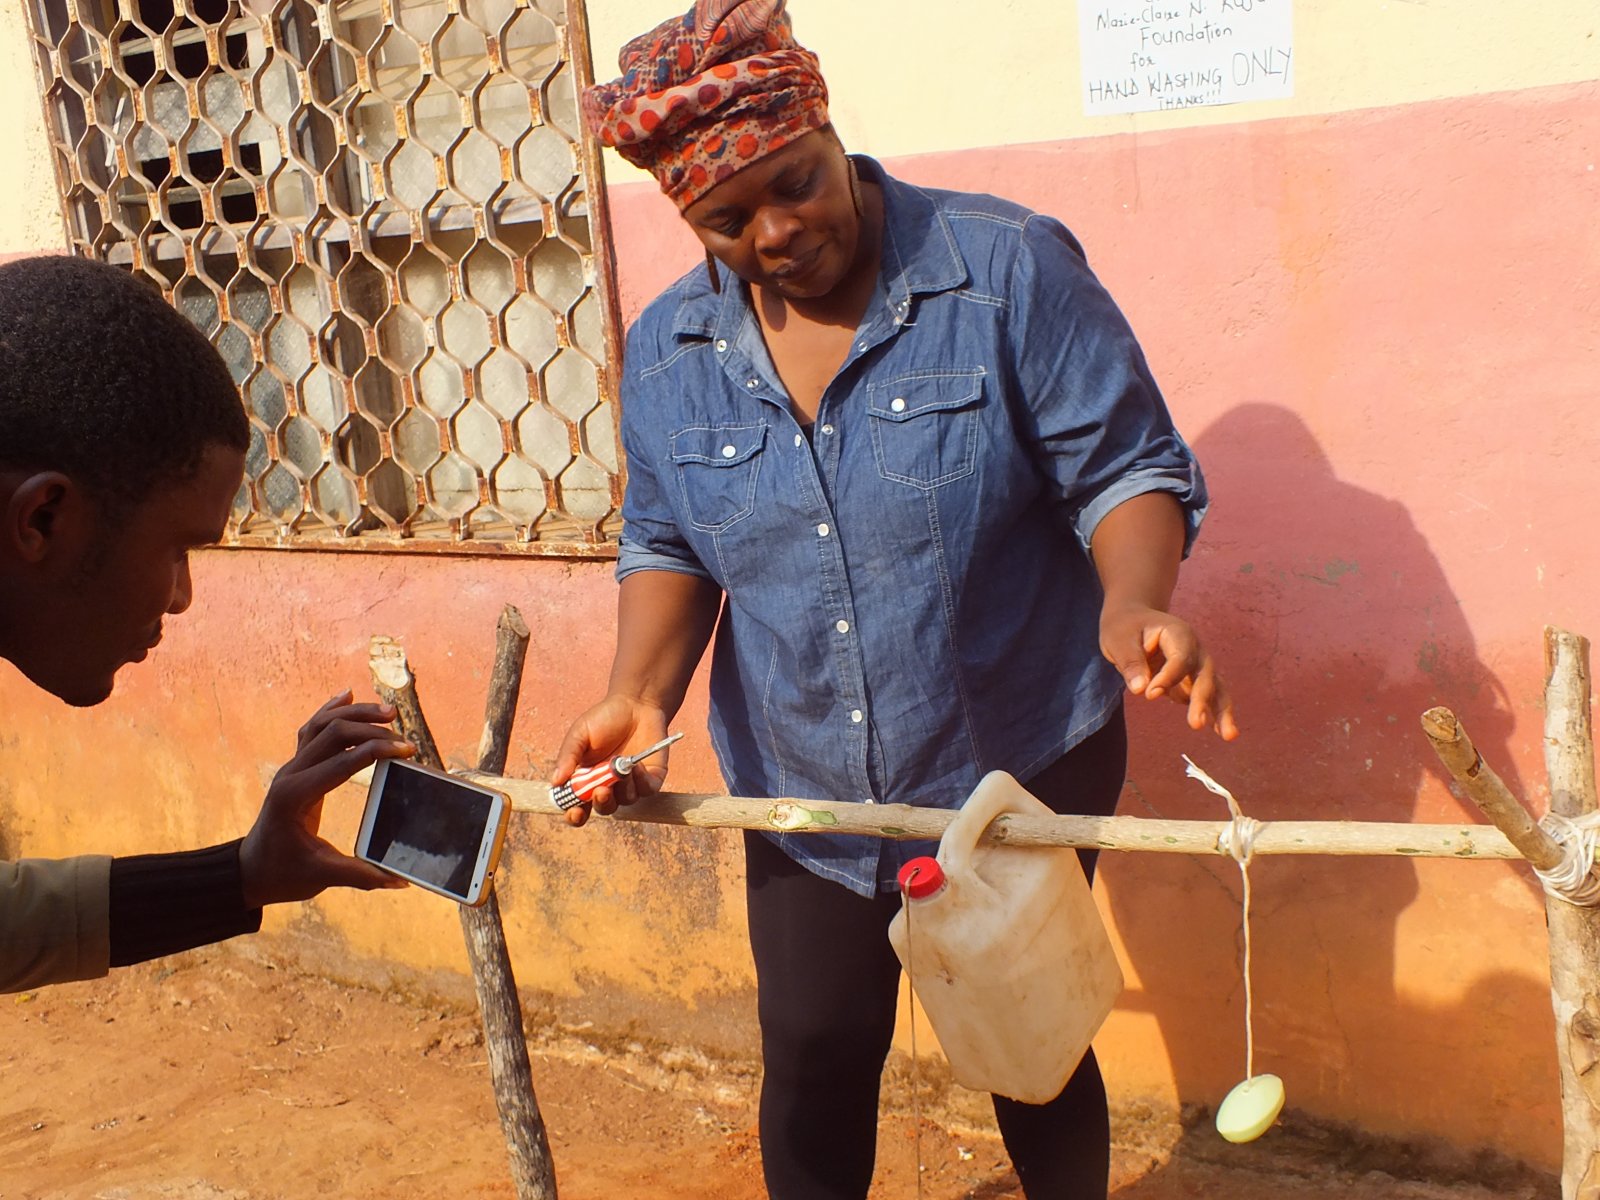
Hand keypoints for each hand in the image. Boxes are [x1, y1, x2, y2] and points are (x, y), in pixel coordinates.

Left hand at [239, 690, 416, 907]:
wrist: (250, 871)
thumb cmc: (283, 874)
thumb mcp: (321, 877)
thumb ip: (361, 875)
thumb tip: (401, 880)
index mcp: (296, 796)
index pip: (341, 761)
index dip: (377, 752)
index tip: (407, 751)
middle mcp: (291, 774)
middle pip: (332, 733)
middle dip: (370, 728)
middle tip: (404, 737)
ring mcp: (291, 767)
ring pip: (322, 725)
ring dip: (355, 714)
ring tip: (388, 712)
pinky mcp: (296, 767)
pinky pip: (312, 729)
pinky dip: (331, 710)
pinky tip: (348, 695)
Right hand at [551, 695, 671, 826]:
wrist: (636, 703)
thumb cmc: (604, 719)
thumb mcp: (580, 734)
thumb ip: (568, 756)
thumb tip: (555, 782)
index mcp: (587, 779)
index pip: (579, 806)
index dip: (575, 814)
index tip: (574, 811)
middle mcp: (609, 785)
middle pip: (603, 808)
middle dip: (601, 803)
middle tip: (601, 790)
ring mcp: (631, 783)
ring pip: (626, 800)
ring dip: (622, 788)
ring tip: (622, 767)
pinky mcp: (651, 778)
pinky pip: (646, 790)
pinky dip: (641, 781)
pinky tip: (636, 763)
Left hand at [1100, 603, 1238, 740]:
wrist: (1134, 620)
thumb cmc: (1125, 627)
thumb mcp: (1118, 640)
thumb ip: (1130, 662)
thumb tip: (1141, 690)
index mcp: (1178, 633)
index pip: (1180, 658)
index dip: (1168, 677)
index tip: (1149, 695)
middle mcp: (1195, 649)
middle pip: (1204, 675)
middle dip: (1202, 700)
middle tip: (1196, 724)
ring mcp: (1197, 666)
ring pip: (1216, 688)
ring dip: (1222, 711)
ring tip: (1229, 735)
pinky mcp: (1194, 681)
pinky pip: (1209, 698)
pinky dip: (1215, 714)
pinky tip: (1222, 732)